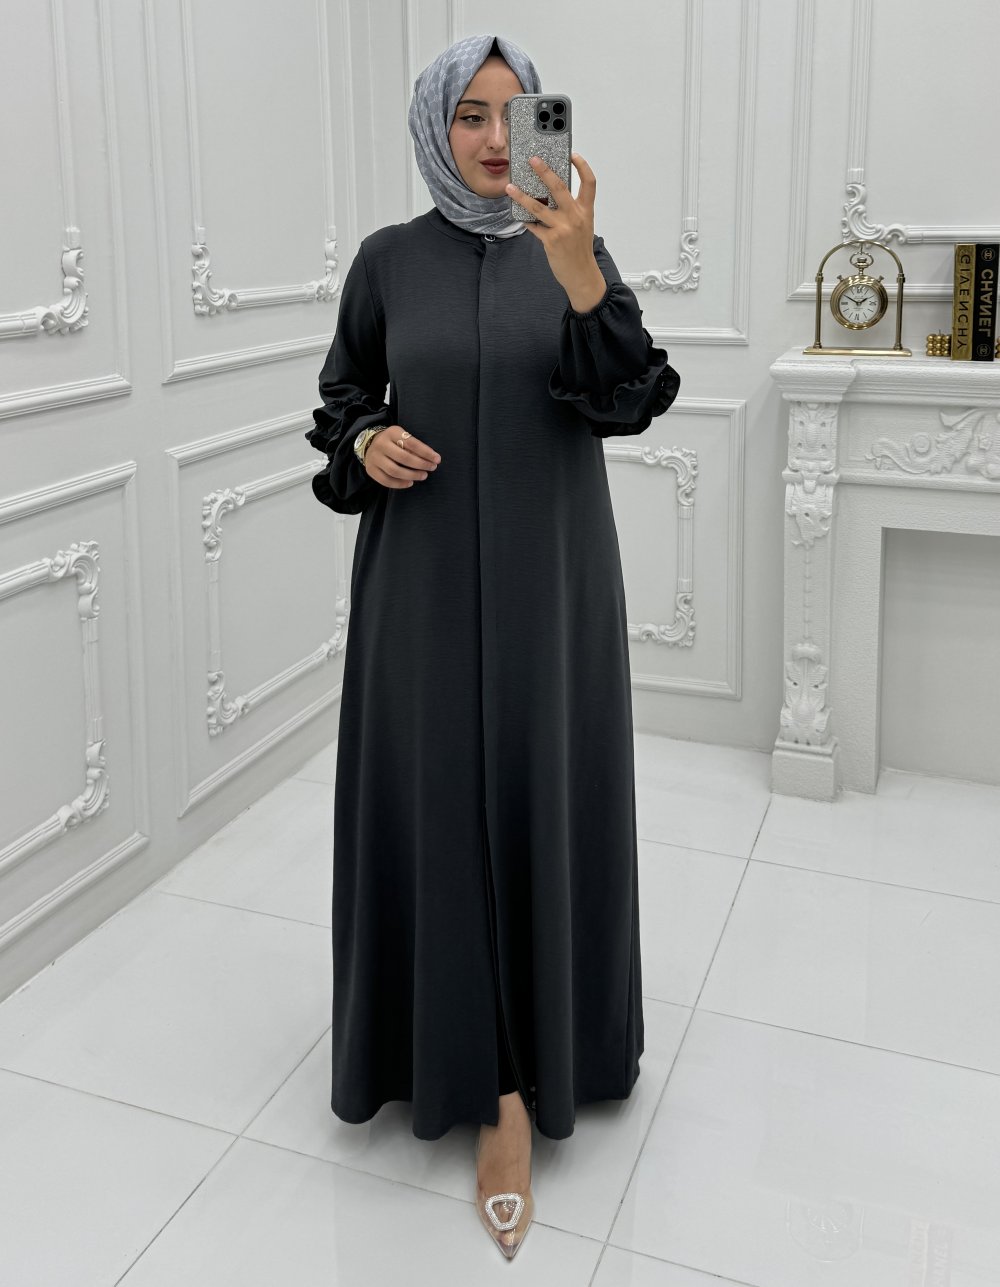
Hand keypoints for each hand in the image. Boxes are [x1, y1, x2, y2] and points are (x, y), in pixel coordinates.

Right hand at [363, 425, 439, 489]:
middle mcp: (381, 444)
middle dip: (421, 464)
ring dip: (412, 475)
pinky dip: (400, 484)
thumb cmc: (392, 442)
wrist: (369, 445)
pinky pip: (386, 481)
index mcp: (392, 433)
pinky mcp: (371, 470)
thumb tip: (431, 459)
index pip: (412, 443)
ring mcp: (374, 458)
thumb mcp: (402, 437)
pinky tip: (410, 483)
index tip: (437, 459)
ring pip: (395, 471)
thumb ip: (414, 446)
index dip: (426, 453)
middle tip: (431, 468)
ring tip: (423, 476)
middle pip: (404, 458)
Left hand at [505, 152, 605, 308]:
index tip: (573, 154)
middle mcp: (575, 217)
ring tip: (510, 187)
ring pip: (538, 207)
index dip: (582, 166)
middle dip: (544, 171)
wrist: (582, 275)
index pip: (589, 183)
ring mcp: (563, 229)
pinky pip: (534, 226)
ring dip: (522, 196)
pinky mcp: (551, 241)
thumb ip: (571, 210)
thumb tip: (549, 195)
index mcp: (586, 211)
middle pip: (559, 187)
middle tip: (533, 160)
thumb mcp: (583, 226)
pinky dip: (525, 220)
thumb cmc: (580, 250)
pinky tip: (518, 214)